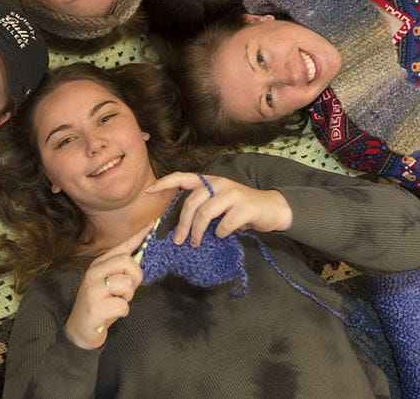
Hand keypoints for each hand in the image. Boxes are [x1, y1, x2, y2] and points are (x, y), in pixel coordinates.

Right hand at [63, 223, 152, 349]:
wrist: (80, 329)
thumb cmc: (100, 304)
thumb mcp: (109, 283)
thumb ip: (121, 270)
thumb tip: (139, 256)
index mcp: (98, 264)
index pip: (121, 246)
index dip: (138, 236)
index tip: (152, 223)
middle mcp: (94, 272)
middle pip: (126, 261)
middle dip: (135, 276)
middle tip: (127, 290)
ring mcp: (93, 288)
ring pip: (126, 283)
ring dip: (128, 296)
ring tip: (116, 301)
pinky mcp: (95, 306)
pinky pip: (123, 305)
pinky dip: (123, 312)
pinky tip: (111, 313)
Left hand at [146, 172, 291, 245]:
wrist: (271, 207)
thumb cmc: (239, 208)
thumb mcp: (219, 202)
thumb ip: (202, 207)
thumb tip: (180, 227)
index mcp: (209, 181)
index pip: (183, 177)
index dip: (164, 183)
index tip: (148, 191)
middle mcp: (219, 183)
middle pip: (192, 203)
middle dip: (182, 223)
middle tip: (178, 240)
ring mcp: (233, 193)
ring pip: (205, 213)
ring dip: (197, 231)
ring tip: (195, 243)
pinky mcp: (245, 207)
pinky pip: (224, 224)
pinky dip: (220, 233)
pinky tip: (222, 236)